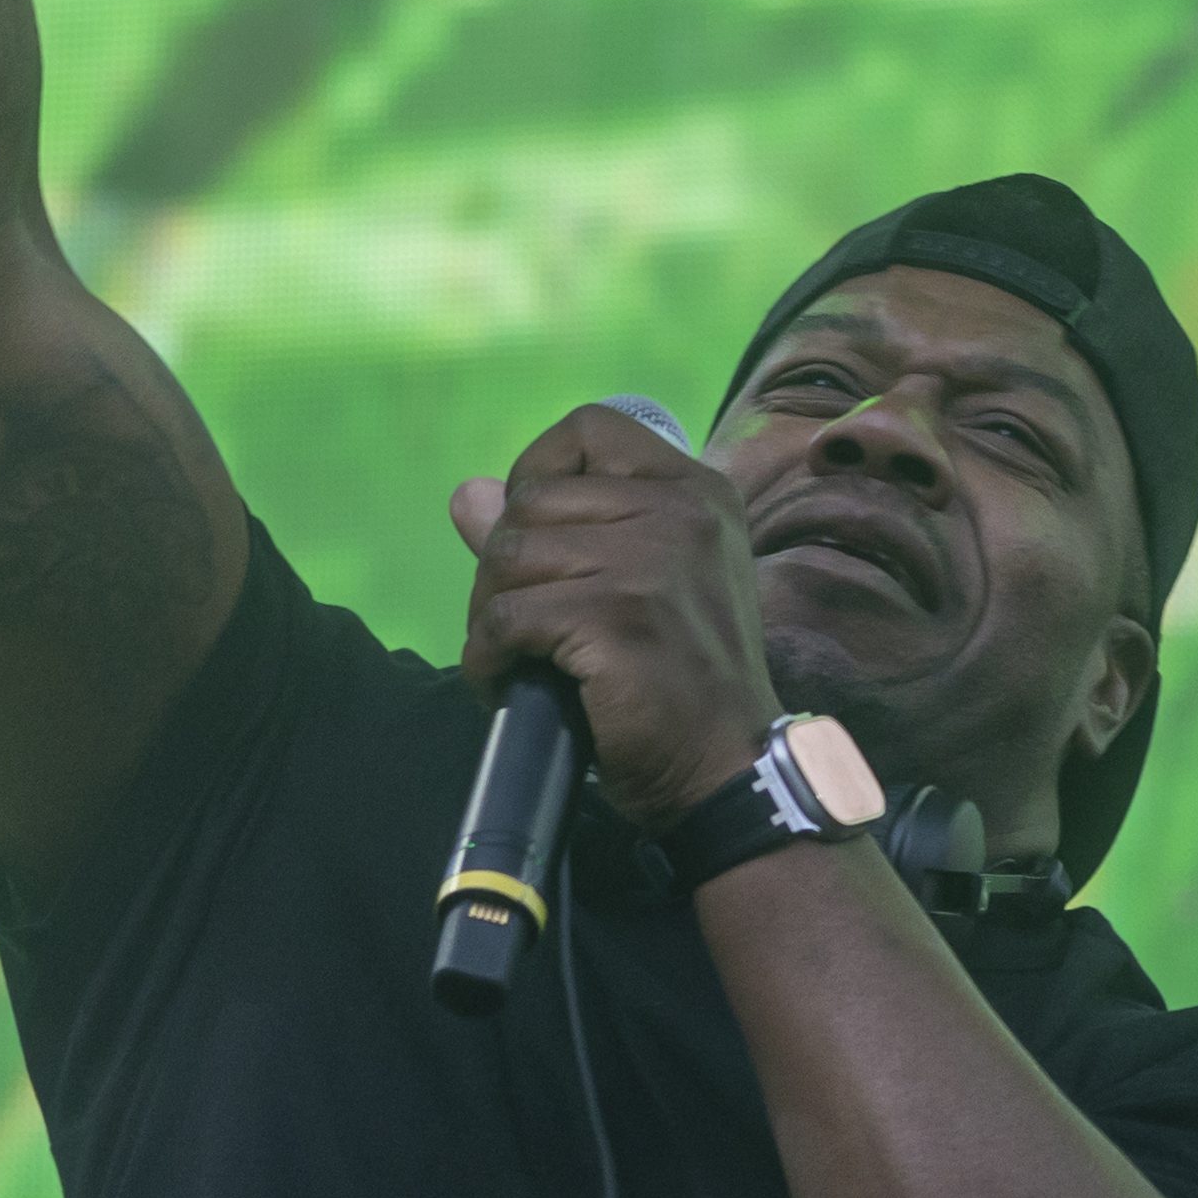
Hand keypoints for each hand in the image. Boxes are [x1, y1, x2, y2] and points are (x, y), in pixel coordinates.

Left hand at [454, 405, 785, 837]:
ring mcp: (651, 561)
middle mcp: (681, 511)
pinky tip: (507, 683)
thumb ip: (558, 531)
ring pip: (509, 556)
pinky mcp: (616, 618)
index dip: (540, 470)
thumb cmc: (684, 681)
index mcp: (696, 491)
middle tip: (520, 624)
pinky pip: (505, 618)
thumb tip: (468, 493)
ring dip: (490, 615)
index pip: (591, 429)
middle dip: (503, 565)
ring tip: (515, 656)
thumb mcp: (638, 586)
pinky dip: (487, 658)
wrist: (729, 768)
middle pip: (532, 499)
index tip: (537, 532)